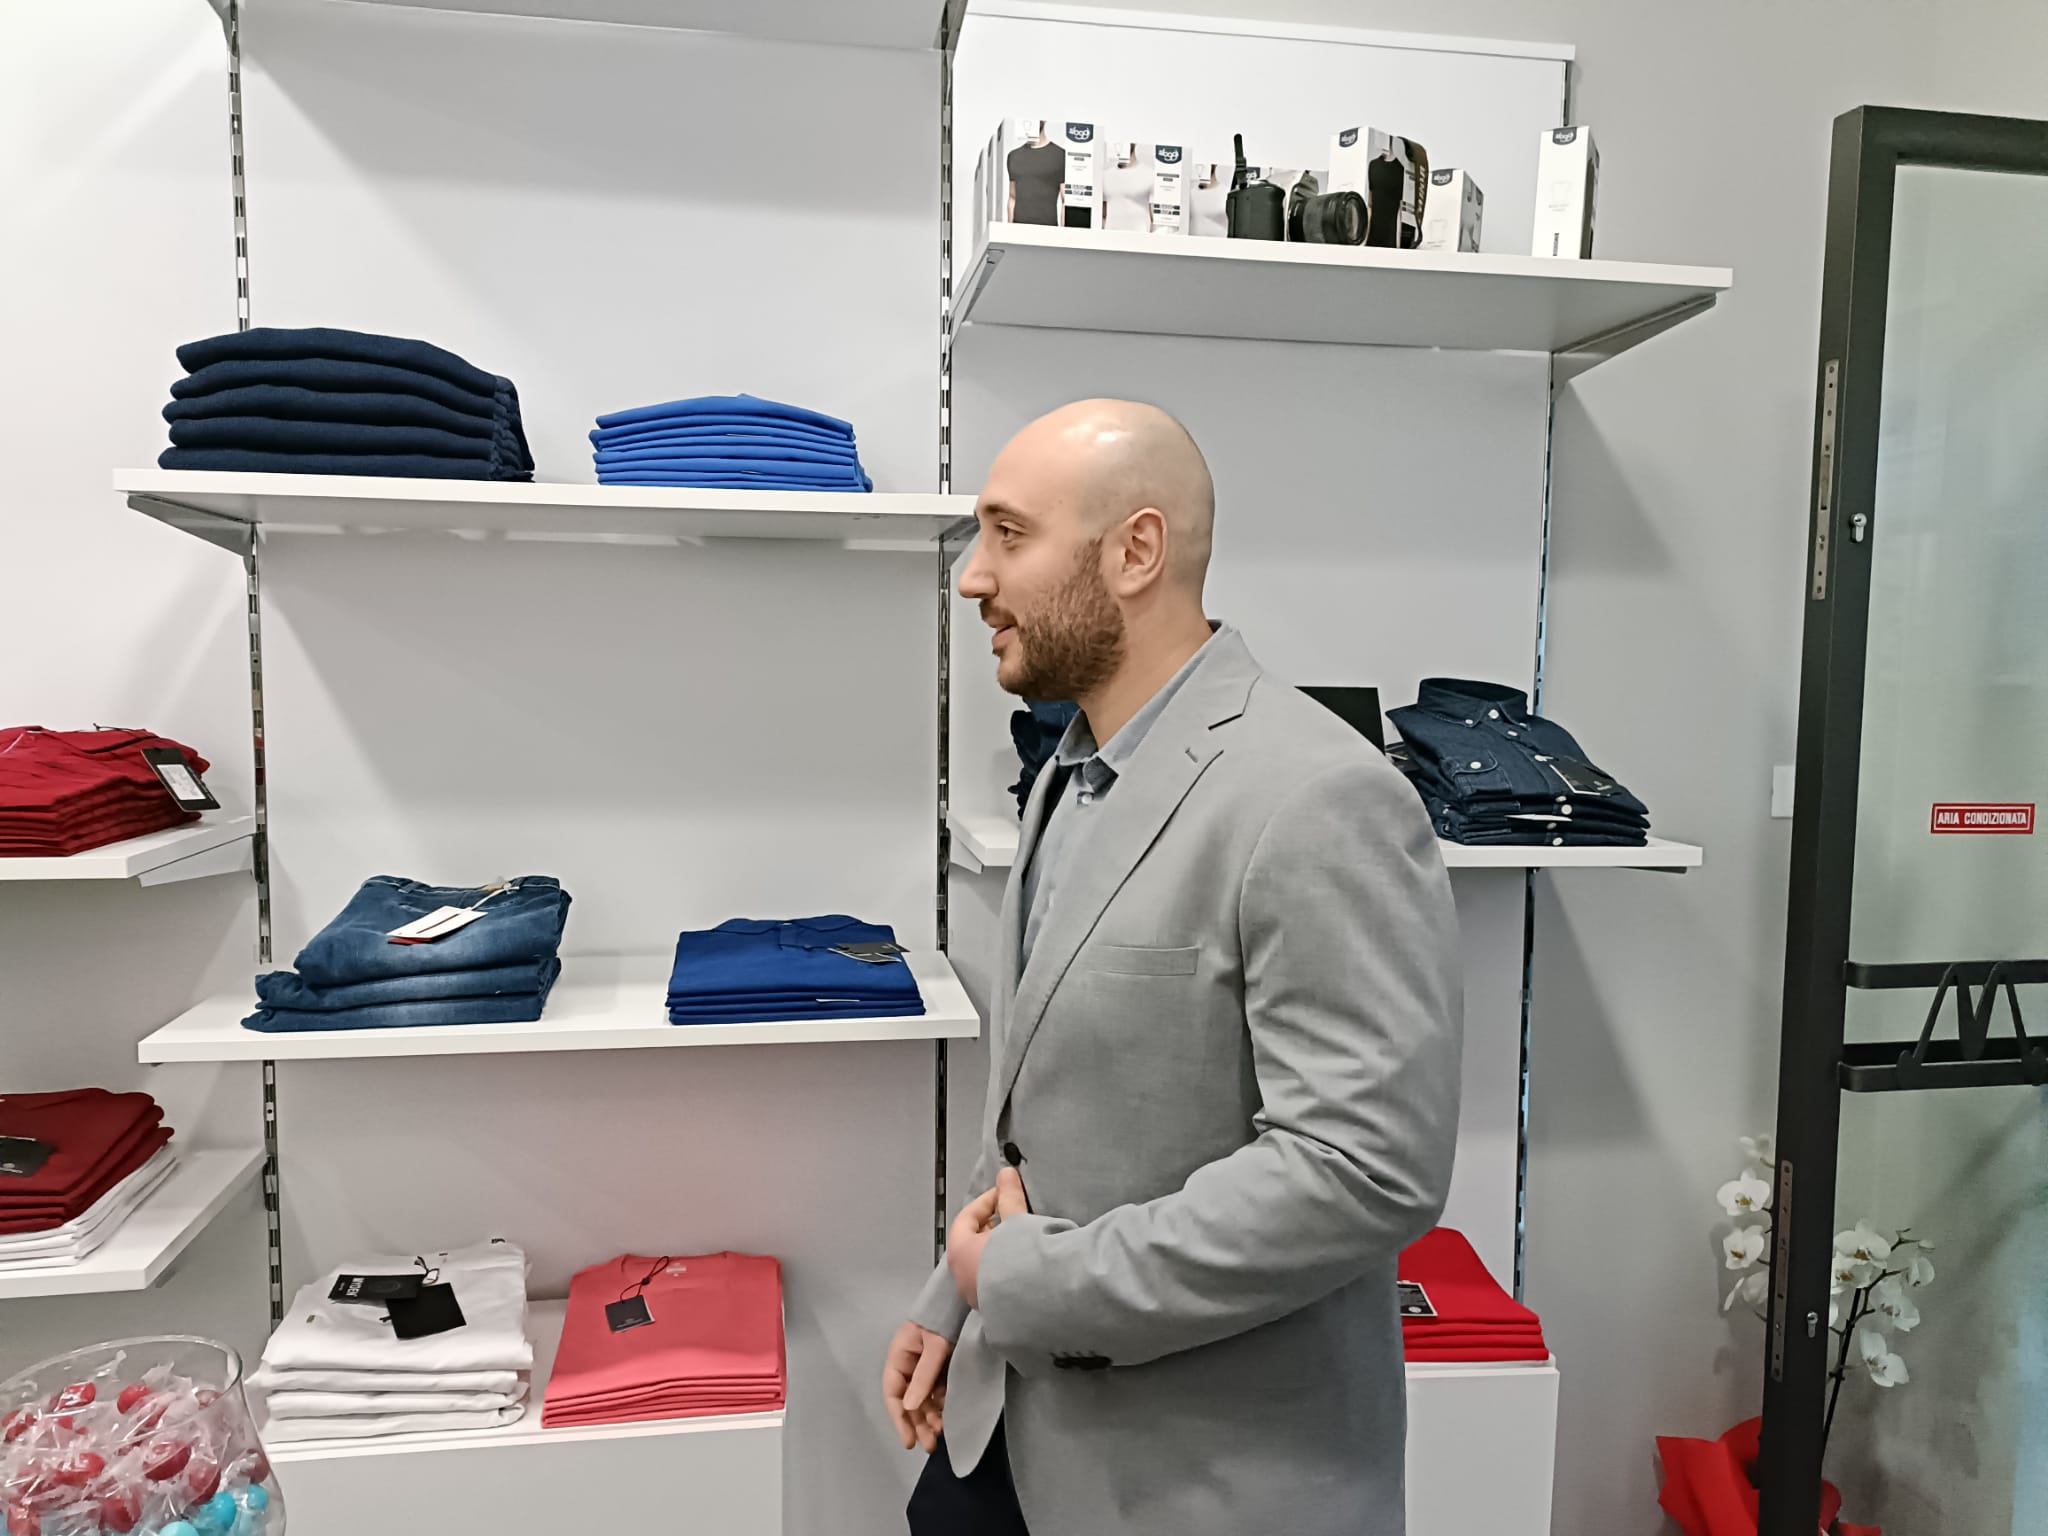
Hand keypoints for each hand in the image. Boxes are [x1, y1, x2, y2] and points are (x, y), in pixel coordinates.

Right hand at [883, 1321, 952, 1452]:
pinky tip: (948, 1416)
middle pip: (909, 1400)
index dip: (899, 1419)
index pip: (893, 1393)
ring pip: (924, 1398)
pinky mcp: (941, 1366)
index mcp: (899, 1356)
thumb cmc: (943, 1319)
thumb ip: (923, 1377)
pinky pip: (937, 1390)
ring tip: (940, 1434)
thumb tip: (909, 1408)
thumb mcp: (934, 1346)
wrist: (962, 1298)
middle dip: (918, 1424)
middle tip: (930, 1446)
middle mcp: (910, 1363)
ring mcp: (926, 1365)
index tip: (909, 1441)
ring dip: (930, 1417)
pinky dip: (941, 1404)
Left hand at [946, 1166, 1030, 1310]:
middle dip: (994, 1226)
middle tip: (1015, 1215)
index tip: (1006, 1194)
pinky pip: (994, 1282)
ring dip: (1000, 1249)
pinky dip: (1005, 1269)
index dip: (986, 1201)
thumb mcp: (1016, 1222)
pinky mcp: (992, 1311)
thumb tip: (1006, 1174)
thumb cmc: (1019, 1259)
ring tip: (1023, 1240)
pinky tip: (1025, 1265)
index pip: (966, 1217)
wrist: (1037, 1303)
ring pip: (984, 1263)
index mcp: (960, 1251)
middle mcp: (961, 1275)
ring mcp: (975, 1296)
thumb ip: (1009, 1198)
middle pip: (973, 1241)